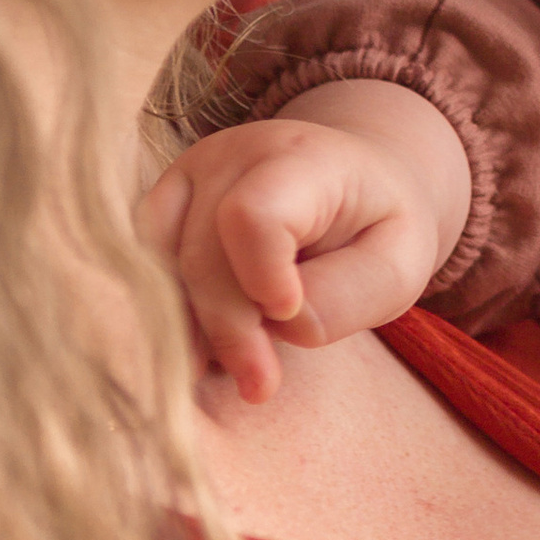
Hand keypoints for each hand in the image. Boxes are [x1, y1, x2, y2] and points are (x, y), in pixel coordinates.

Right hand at [137, 80, 471, 399]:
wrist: (356, 182)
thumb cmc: (380, 229)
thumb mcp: (400, 264)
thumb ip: (348, 296)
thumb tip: (283, 322)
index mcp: (304, 158)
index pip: (252, 213)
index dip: (260, 277)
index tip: (287, 314)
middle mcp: (235, 154)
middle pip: (201, 254)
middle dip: (229, 330)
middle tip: (260, 384)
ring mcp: (190, 172)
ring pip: (158, 264)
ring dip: (190, 328)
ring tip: (234, 367)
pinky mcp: (164, 199)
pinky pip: (140, 264)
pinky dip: (166, 312)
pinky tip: (202, 348)